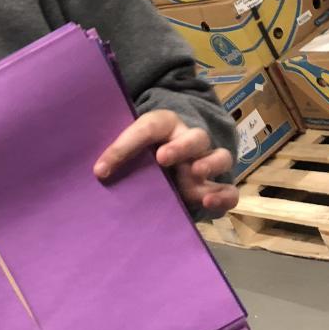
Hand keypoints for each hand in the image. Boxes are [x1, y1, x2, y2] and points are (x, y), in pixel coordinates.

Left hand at [93, 109, 237, 214]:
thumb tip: (99, 173)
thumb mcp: (130, 146)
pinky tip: (208, 204)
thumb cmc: (145, 149)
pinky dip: (223, 196)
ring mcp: (207, 162)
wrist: (171, 152)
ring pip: (220, 156)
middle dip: (181, 147)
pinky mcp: (217, 185)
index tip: (102, 168)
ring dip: (210, 165)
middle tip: (162, 158)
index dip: (125, 145)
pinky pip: (229, 189)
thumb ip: (118, 154)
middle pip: (195, 136)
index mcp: (165, 125)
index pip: (147, 127)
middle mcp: (190, 140)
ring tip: (196, 175)